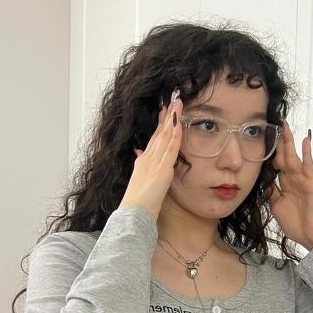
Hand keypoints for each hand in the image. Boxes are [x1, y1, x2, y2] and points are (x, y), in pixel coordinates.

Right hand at [119, 94, 183, 218]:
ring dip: (172, 118)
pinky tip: (178, 123)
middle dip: (167, 115)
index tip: (165, 110)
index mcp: (143, 162)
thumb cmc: (138, 204)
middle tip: (173, 98)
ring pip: (164, 136)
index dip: (160, 124)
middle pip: (159, 133)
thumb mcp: (139, 182)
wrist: (133, 214)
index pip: (154, 139)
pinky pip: (170, 149)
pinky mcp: (161, 170)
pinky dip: (174, 135)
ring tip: (178, 102)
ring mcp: (154, 163)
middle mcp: (147, 159)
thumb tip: (138, 154)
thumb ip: (141, 167)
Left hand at [268, 121, 312, 248]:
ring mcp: (303, 180)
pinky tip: (305, 139)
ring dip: (289, 142)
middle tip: (272, 126)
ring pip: (294, 158)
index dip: (269, 154)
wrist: (312, 236)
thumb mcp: (276, 206)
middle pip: (284, 157)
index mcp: (285, 185)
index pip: (275, 166)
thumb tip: (263, 181)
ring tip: (285, 126)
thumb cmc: (296, 224)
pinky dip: (307, 152)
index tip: (261, 141)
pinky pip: (309, 165)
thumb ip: (271, 193)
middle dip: (278, 143)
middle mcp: (294, 180)